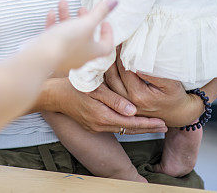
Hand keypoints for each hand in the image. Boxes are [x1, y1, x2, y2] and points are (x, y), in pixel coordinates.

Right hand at [40, 77, 166, 133]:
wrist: (52, 94)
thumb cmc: (72, 86)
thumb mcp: (94, 89)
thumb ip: (114, 99)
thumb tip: (132, 110)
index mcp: (102, 116)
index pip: (131, 123)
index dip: (148, 123)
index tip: (163, 122)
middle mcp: (99, 125)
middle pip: (129, 129)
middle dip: (147, 127)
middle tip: (165, 126)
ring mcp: (94, 126)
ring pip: (121, 128)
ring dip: (138, 127)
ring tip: (153, 124)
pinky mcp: (90, 124)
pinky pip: (113, 126)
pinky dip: (126, 124)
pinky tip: (132, 120)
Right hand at [44, 0, 113, 74]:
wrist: (41, 56)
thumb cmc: (67, 42)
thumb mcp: (86, 23)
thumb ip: (100, 12)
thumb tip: (115, 2)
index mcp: (93, 52)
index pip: (106, 45)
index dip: (108, 33)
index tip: (105, 21)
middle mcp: (80, 56)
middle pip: (86, 37)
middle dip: (84, 21)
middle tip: (83, 10)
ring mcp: (64, 56)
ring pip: (68, 34)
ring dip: (67, 17)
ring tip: (63, 3)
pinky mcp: (50, 52)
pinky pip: (54, 37)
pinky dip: (54, 24)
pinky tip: (51, 13)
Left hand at [104, 55, 203, 126]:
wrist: (176, 113)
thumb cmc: (175, 96)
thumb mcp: (171, 84)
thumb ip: (154, 73)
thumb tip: (138, 61)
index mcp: (139, 95)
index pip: (124, 70)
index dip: (121, 55)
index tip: (121, 43)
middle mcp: (127, 101)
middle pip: (112, 76)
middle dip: (111, 60)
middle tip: (112, 45)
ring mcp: (123, 105)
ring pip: (108, 83)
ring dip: (107, 68)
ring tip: (109, 53)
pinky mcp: (121, 105)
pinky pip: (109, 89)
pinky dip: (107, 77)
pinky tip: (109, 66)